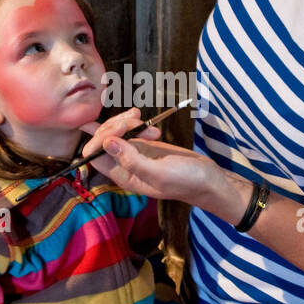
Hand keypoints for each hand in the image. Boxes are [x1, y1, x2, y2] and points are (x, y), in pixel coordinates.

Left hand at [82, 124, 227, 207]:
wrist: (208, 179)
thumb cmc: (186, 182)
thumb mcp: (159, 173)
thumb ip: (132, 160)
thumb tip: (107, 143)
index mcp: (123, 176)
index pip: (95, 155)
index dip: (101, 139)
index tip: (121, 130)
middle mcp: (124, 165)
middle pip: (103, 139)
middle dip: (115, 126)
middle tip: (136, 121)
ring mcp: (134, 153)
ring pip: (115, 132)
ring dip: (127, 122)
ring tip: (146, 122)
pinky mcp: (145, 145)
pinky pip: (130, 130)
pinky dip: (136, 123)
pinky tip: (151, 125)